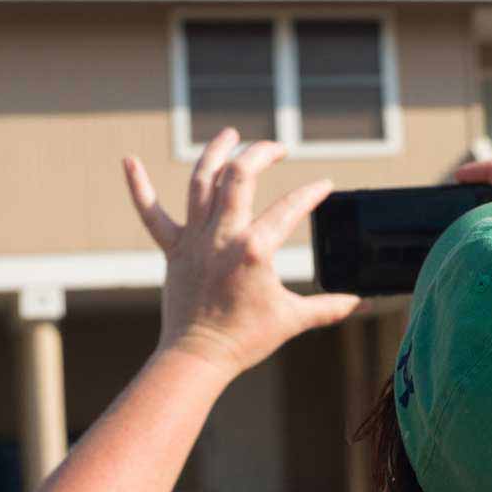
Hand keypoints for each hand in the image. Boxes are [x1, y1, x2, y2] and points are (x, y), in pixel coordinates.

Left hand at [123, 128, 361, 377]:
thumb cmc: (246, 340)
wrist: (198, 357)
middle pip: (239, 176)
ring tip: (230, 134)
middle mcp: (223, 236)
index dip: (312, 193)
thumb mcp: (293, 320)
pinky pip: (151, 214)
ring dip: (215, 152)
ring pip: (201, 182)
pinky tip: (129, 161)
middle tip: (277, 147)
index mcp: (255, 250)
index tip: (325, 185)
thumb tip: (362, 303)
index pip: (290, 209)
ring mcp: (194, 240)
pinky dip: (138, 187)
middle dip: (260, 154)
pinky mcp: (173, 250)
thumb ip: (329, 307)